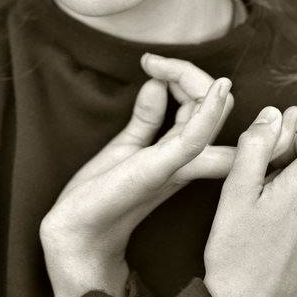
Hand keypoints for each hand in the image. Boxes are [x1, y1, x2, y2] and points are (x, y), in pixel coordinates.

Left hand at [39, 52, 296, 276]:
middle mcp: (190, 159)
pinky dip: (211, 110)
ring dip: (198, 81)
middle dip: (191, 73)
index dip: (194, 79)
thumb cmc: (101, 196)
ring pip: (215, 113)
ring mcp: (180, 165)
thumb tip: (158, 83)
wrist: (77, 234)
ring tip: (157, 64)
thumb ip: (146, 118)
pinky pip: (198, 137)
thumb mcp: (127, 147)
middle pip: (218, 104)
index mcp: (183, 153)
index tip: (154, 64)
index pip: (212, 109)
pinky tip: (218, 89)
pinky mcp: (163, 170)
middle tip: (151, 62)